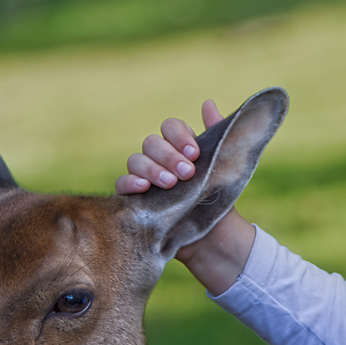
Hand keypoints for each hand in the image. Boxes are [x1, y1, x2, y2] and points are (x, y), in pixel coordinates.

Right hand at [115, 99, 255, 294]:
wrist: (216, 241)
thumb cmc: (219, 204)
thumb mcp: (224, 169)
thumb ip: (217, 135)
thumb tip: (207, 103)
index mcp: (180, 149)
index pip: (170, 128)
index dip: (179, 135)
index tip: (195, 153)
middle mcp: (160, 162)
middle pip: (152, 143)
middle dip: (169, 155)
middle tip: (188, 173)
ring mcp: (145, 181)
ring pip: (136, 161)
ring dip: (152, 168)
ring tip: (170, 183)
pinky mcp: (135, 201)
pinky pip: (121, 185)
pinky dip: (130, 182)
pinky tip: (144, 188)